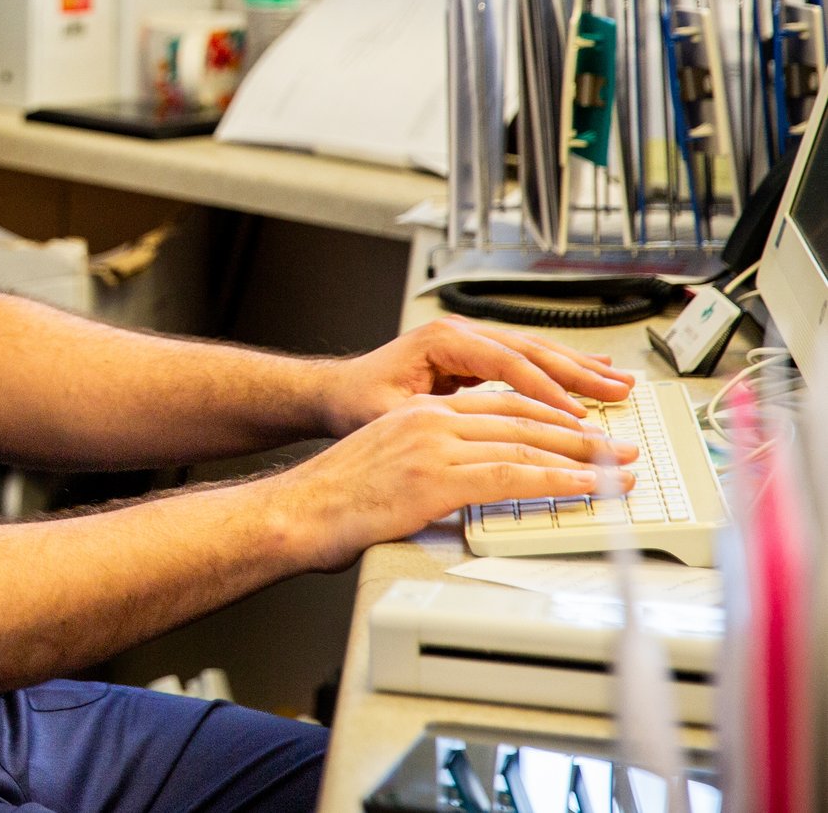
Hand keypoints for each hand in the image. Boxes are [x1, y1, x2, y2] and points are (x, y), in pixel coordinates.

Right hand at [266, 387, 639, 570]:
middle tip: (619, 447)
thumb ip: (429, 466)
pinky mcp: (437, 479)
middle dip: (580, 435)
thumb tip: (464, 489)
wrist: (295, 511)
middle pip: (523, 418)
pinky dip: (560, 483)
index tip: (584, 432)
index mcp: (418, 413)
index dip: (550, 417)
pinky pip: (515, 477)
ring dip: (583, 460)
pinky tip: (588, 489)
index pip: (500, 403)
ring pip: (527, 445)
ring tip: (619, 470)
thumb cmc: (332, 500)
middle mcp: (430, 421)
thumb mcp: (386, 465)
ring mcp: (434, 447)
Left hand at [318, 317, 633, 435]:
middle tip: (619, 391)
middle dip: (578, 372)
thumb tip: (476, 430)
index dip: (545, 391)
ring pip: (534, 352)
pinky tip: (588, 372)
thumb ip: (437, 416)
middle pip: (530, 351)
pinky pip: (525, 362)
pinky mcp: (473, 358)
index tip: (576, 416)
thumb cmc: (357, 401)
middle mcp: (459, 335)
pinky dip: (559, 369)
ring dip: (578, 368)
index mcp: (442, 340)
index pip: (507, 363)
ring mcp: (468, 343)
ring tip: (618, 381)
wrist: (336, 393)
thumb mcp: (394, 413)